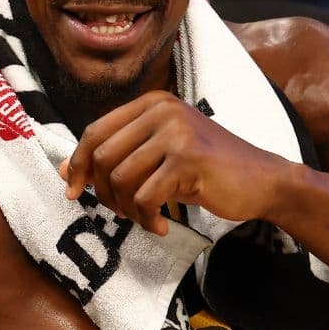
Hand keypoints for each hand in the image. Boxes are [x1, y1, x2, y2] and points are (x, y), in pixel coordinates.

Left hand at [60, 91, 288, 233]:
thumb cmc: (207, 170)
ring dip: (126, 209)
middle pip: (102, 156)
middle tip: (121, 212)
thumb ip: (116, 157)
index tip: (73, 192)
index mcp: (151, 103)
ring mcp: (175, 132)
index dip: (78, 164)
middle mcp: (161, 110)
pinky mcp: (187, 159)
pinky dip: (147, 219)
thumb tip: (65, 170)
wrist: (263, 181)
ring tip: (145, 218)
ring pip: (120, 178)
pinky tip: (161, 226)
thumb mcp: (157, 157)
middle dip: (102, 192)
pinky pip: (144, 196)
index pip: (95, 132)